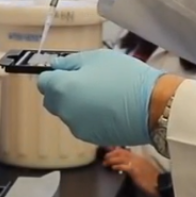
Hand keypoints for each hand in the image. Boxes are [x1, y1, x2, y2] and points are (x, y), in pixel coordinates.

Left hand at [36, 49, 164, 146]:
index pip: (43, 82)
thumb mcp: (97, 57)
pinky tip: (108, 109)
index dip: (55, 74)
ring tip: (101, 95)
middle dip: (62, 91)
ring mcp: (77, 128)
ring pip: (68, 113)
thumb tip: (55, 67)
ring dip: (76, 104)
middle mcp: (64, 112)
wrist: (152, 107)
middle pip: (53, 100)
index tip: (70, 71)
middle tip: (87, 81)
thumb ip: (70, 62)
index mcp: (62, 90)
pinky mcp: (91, 139)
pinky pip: (83, 124)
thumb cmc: (124, 76)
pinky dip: (89, 116)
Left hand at [103, 147, 160, 196]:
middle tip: (104, 157)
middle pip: (121, 152)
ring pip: (121, 157)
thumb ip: (134, 166)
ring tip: (105, 162)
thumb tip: (125, 166)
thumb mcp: (142, 169)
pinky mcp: (135, 170)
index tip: (108, 152)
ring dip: (111, 159)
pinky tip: (112, 168)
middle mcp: (136, 158)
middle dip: (111, 154)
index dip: (115, 150)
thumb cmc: (152, 178)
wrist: (160, 183)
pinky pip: (124, 166)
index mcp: (138, 157)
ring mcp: (136, 163)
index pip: (125, 151)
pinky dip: (117, 166)